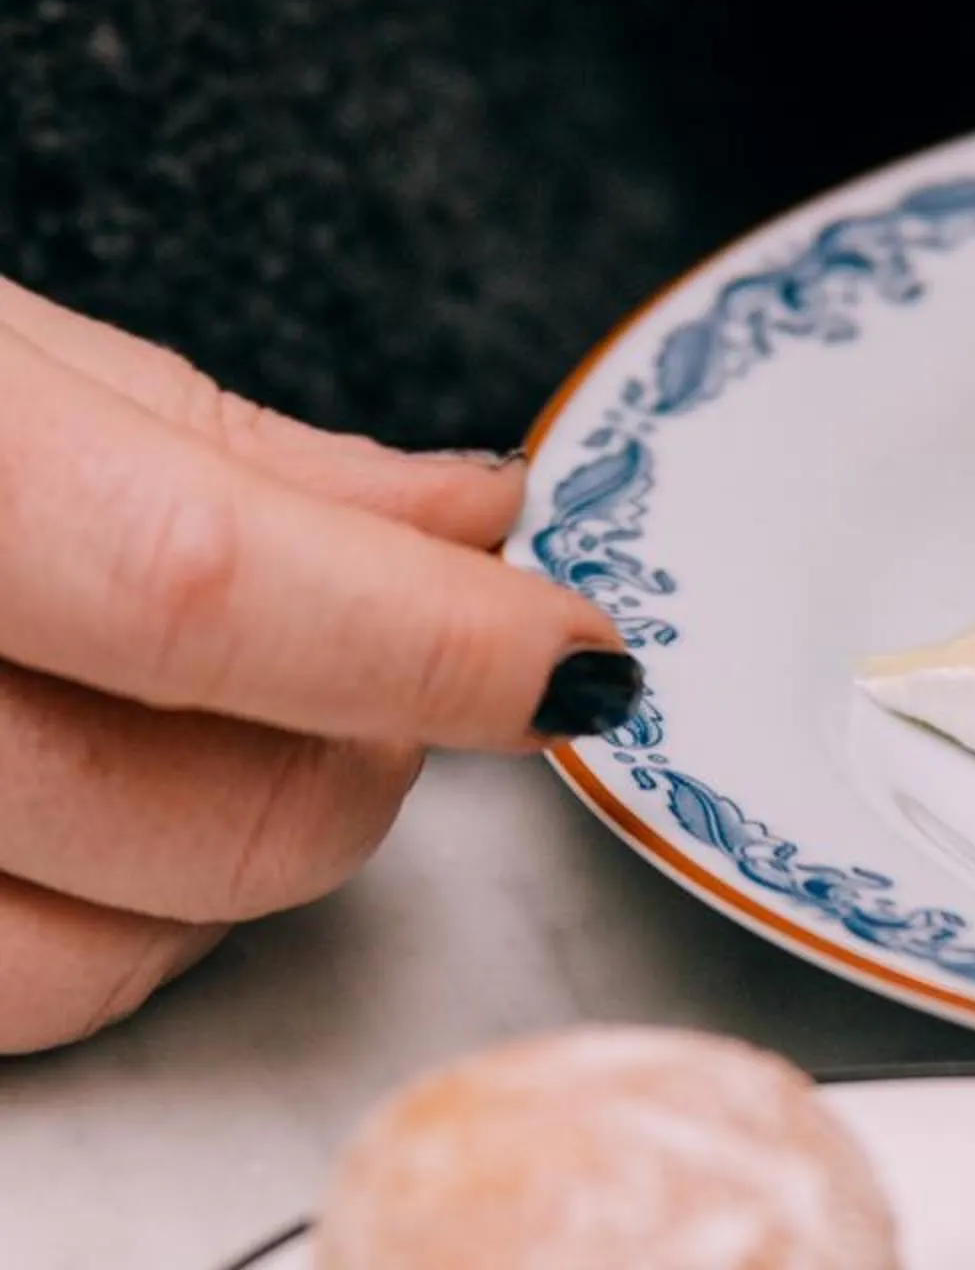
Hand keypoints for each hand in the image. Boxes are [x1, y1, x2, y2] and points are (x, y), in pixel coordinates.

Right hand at [0, 281, 632, 1052]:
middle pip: (194, 817)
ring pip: (97, 963)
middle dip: (374, 761)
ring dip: (234, 872)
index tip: (578, 655)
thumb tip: (482, 522)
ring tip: (232, 733)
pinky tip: (92, 810)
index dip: (434, 643)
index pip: (211, 592)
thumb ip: (248, 459)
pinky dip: (95, 935)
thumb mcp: (0, 351)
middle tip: (418, 671)